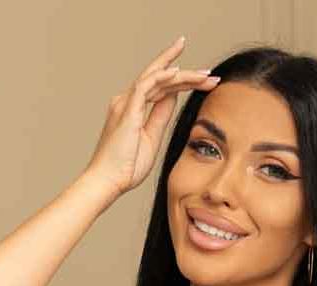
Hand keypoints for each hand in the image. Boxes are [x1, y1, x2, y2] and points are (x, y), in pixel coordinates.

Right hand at [85, 36, 220, 197]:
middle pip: (160, 77)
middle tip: (209, 72)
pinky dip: (163, 77)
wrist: (107, 181)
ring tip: (205, 74)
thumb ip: (160, 117)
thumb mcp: (152, 138)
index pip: (160, 87)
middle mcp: (127, 100)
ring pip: (157, 77)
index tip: (204, 81)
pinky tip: (179, 73)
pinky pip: (146, 85)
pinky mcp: (127, 110)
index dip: (182, 81)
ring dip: (182, 74)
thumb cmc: (125, 167)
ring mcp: (125, 103)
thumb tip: (173, 98)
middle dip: (186, 72)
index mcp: (133, 108)